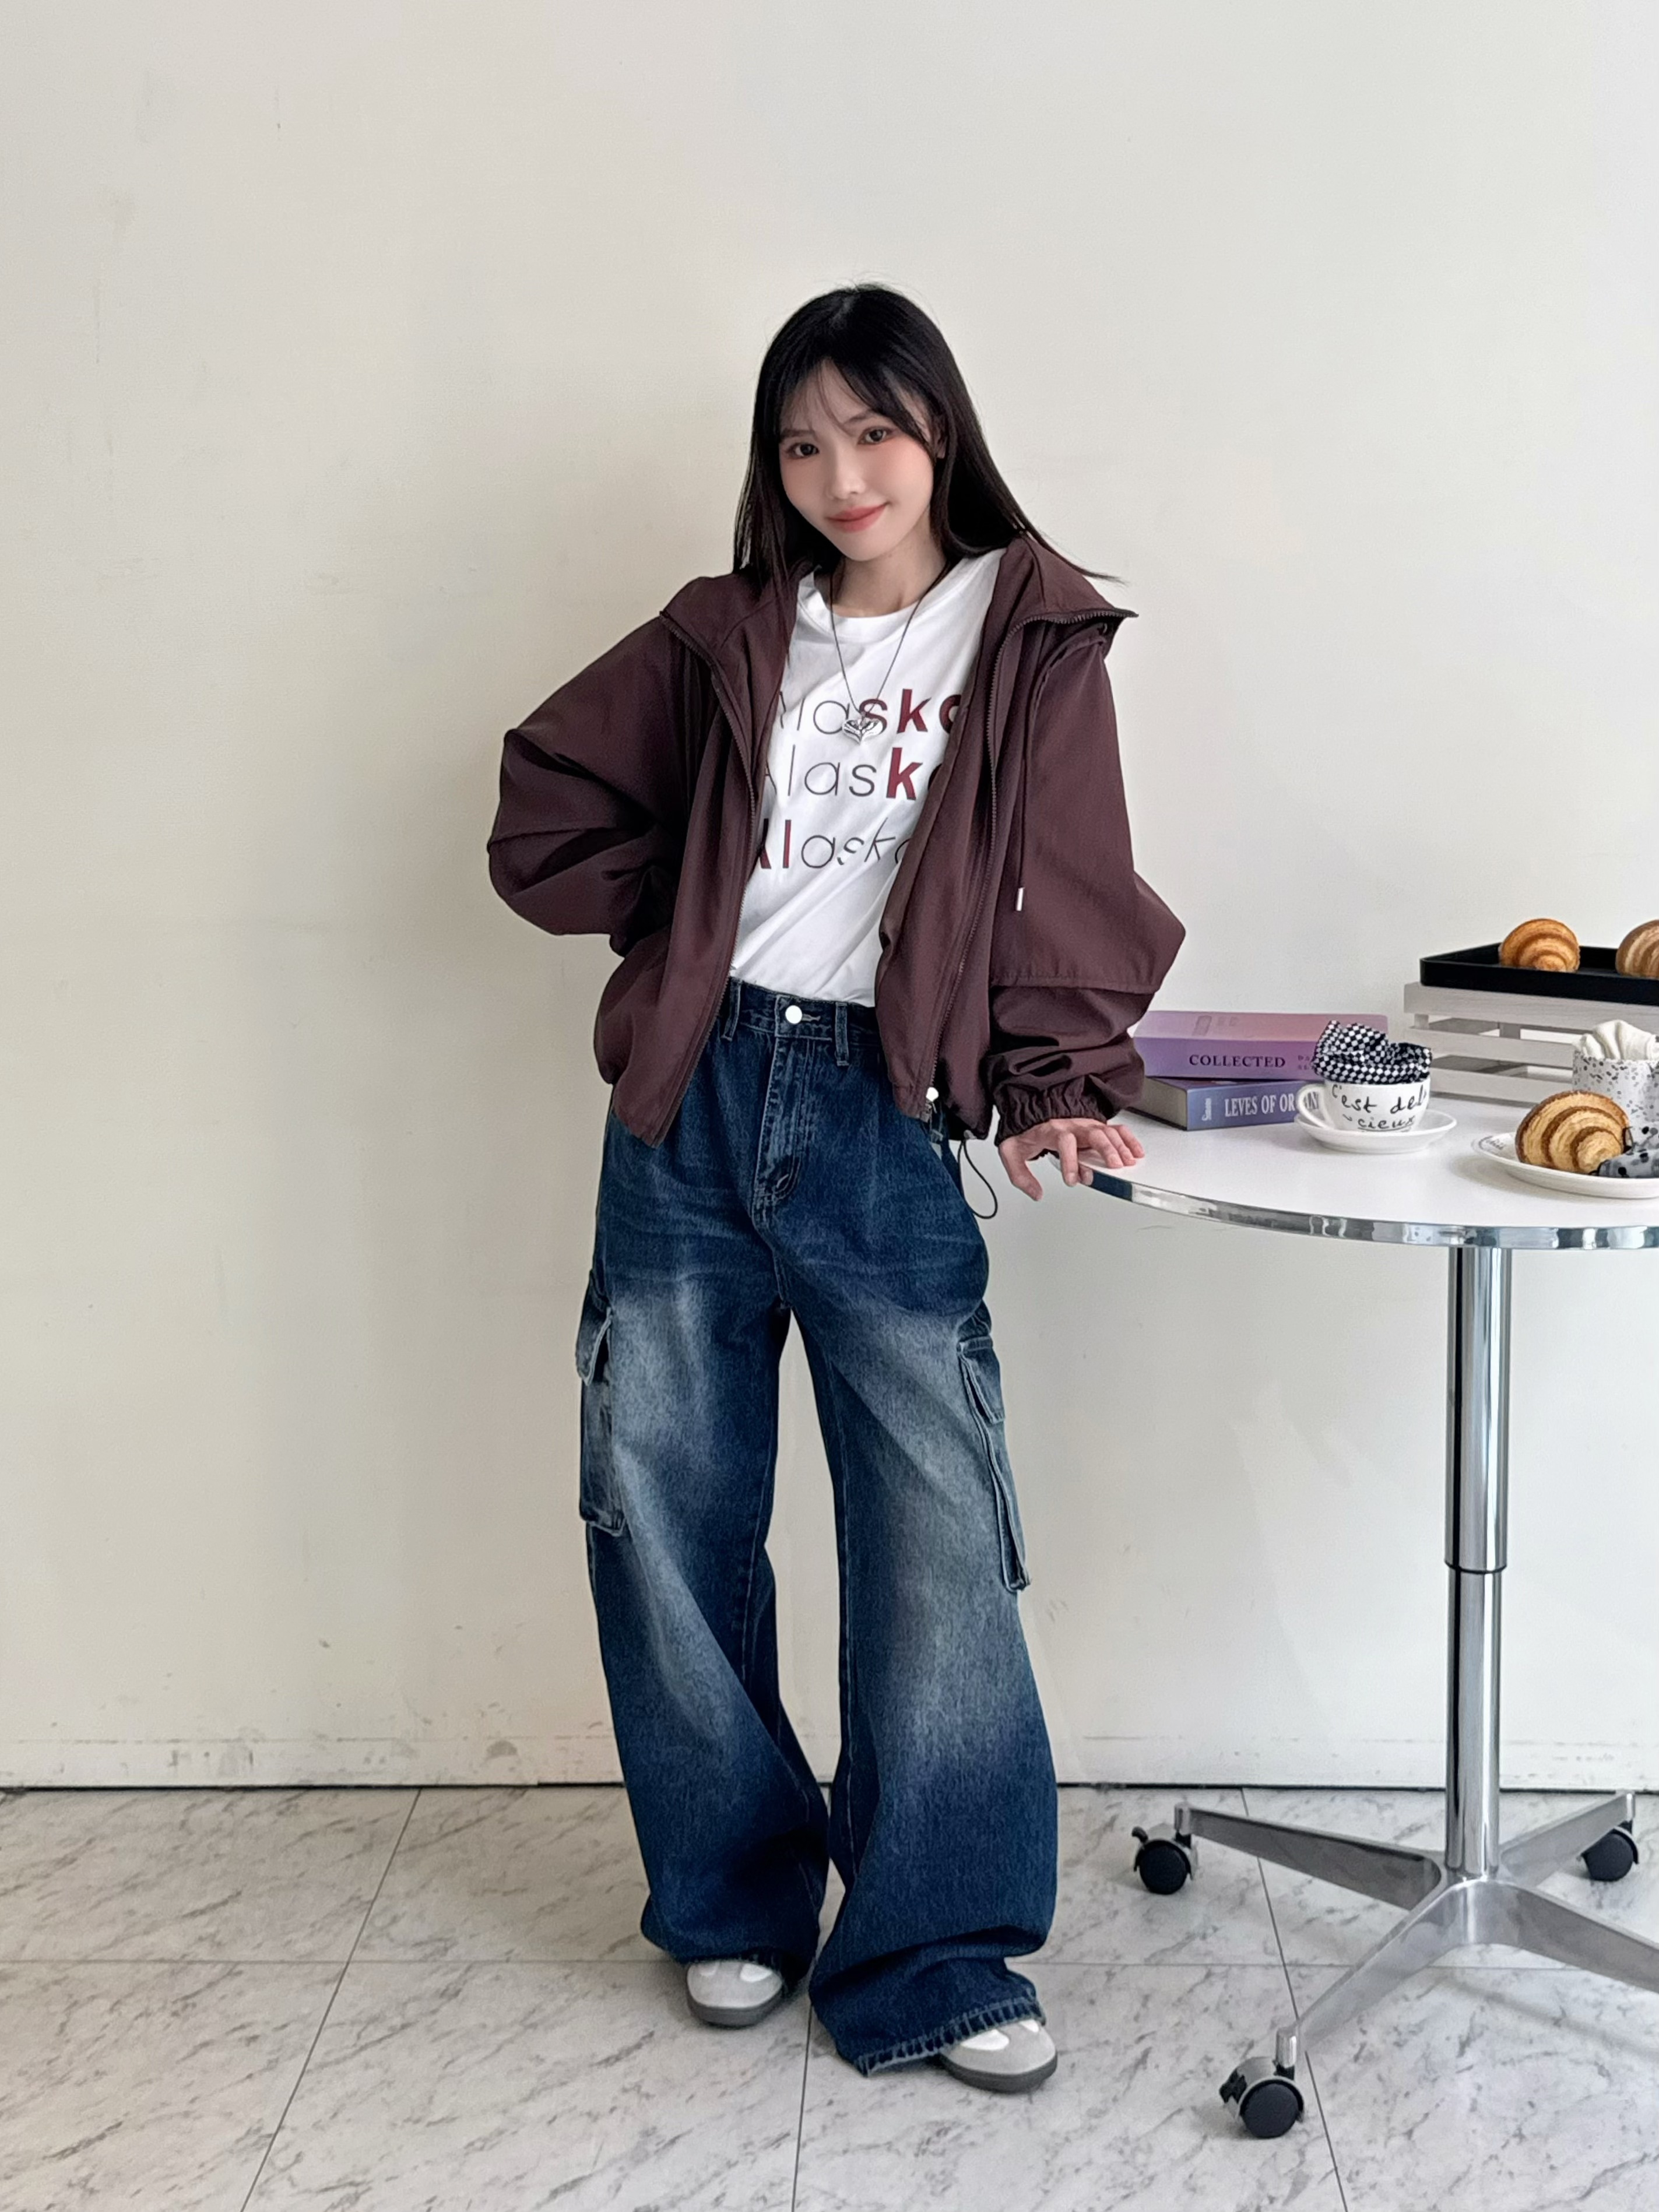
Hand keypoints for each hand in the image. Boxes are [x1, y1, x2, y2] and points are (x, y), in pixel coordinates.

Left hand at [997, 1115, 1144, 1200]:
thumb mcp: (1011, 1153)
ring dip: (1120, 1146)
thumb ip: (1020, 1176)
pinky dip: (1127, 1139)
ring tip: (1128, 1162)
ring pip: (1106, 1132)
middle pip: (1092, 1133)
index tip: (1072, 1180)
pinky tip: (1135, 1151)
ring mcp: (1084, 1125)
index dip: (1070, 1161)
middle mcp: (1070, 1125)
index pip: (1064, 1142)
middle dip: (1105, 1150)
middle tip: (1113, 1167)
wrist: (1026, 1112)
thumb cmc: (1023, 1133)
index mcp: (1050, 1131)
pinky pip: (1114, 1129)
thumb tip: (1036, 1193)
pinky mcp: (1093, 1127)